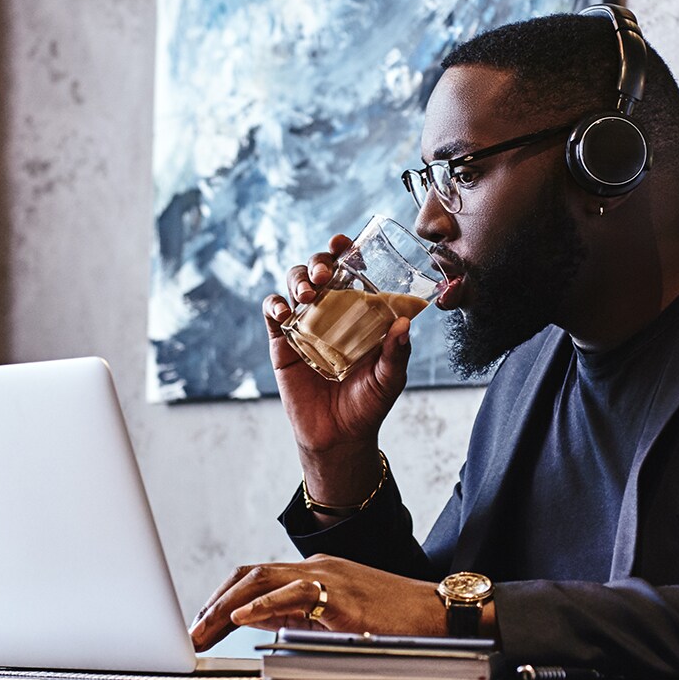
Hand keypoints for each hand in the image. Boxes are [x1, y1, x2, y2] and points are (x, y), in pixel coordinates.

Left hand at [189, 554, 445, 650]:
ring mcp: (329, 577)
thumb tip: (257, 623)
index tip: (202, 621)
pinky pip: (292, 595)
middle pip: (250, 574)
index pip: (256, 576)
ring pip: (263, 578)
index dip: (222, 596)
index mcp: (316, 571)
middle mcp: (318, 567)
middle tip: (191, 631)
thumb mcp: (338, 616)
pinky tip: (240, 619)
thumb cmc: (395, 620)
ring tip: (203, 627)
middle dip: (214, 602)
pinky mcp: (342, 595)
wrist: (437, 614)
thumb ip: (299, 614)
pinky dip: (261, 606)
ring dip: (226, 605)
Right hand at [266, 235, 413, 500]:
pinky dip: (275, 305)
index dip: (345, 251)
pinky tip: (285, 312)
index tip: (344, 242)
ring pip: (293, 285)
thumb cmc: (369, 405)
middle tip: (324, 275)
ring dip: (297, 280)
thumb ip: (396, 354)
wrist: (339, 437)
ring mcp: (305, 324)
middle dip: (318, 262)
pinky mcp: (283, 342)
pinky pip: (273, 313)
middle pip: (318, 270)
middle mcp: (331, 312)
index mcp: (358, 312)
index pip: (351, 271)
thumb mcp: (389, 379)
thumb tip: (405, 326)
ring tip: (307, 294)